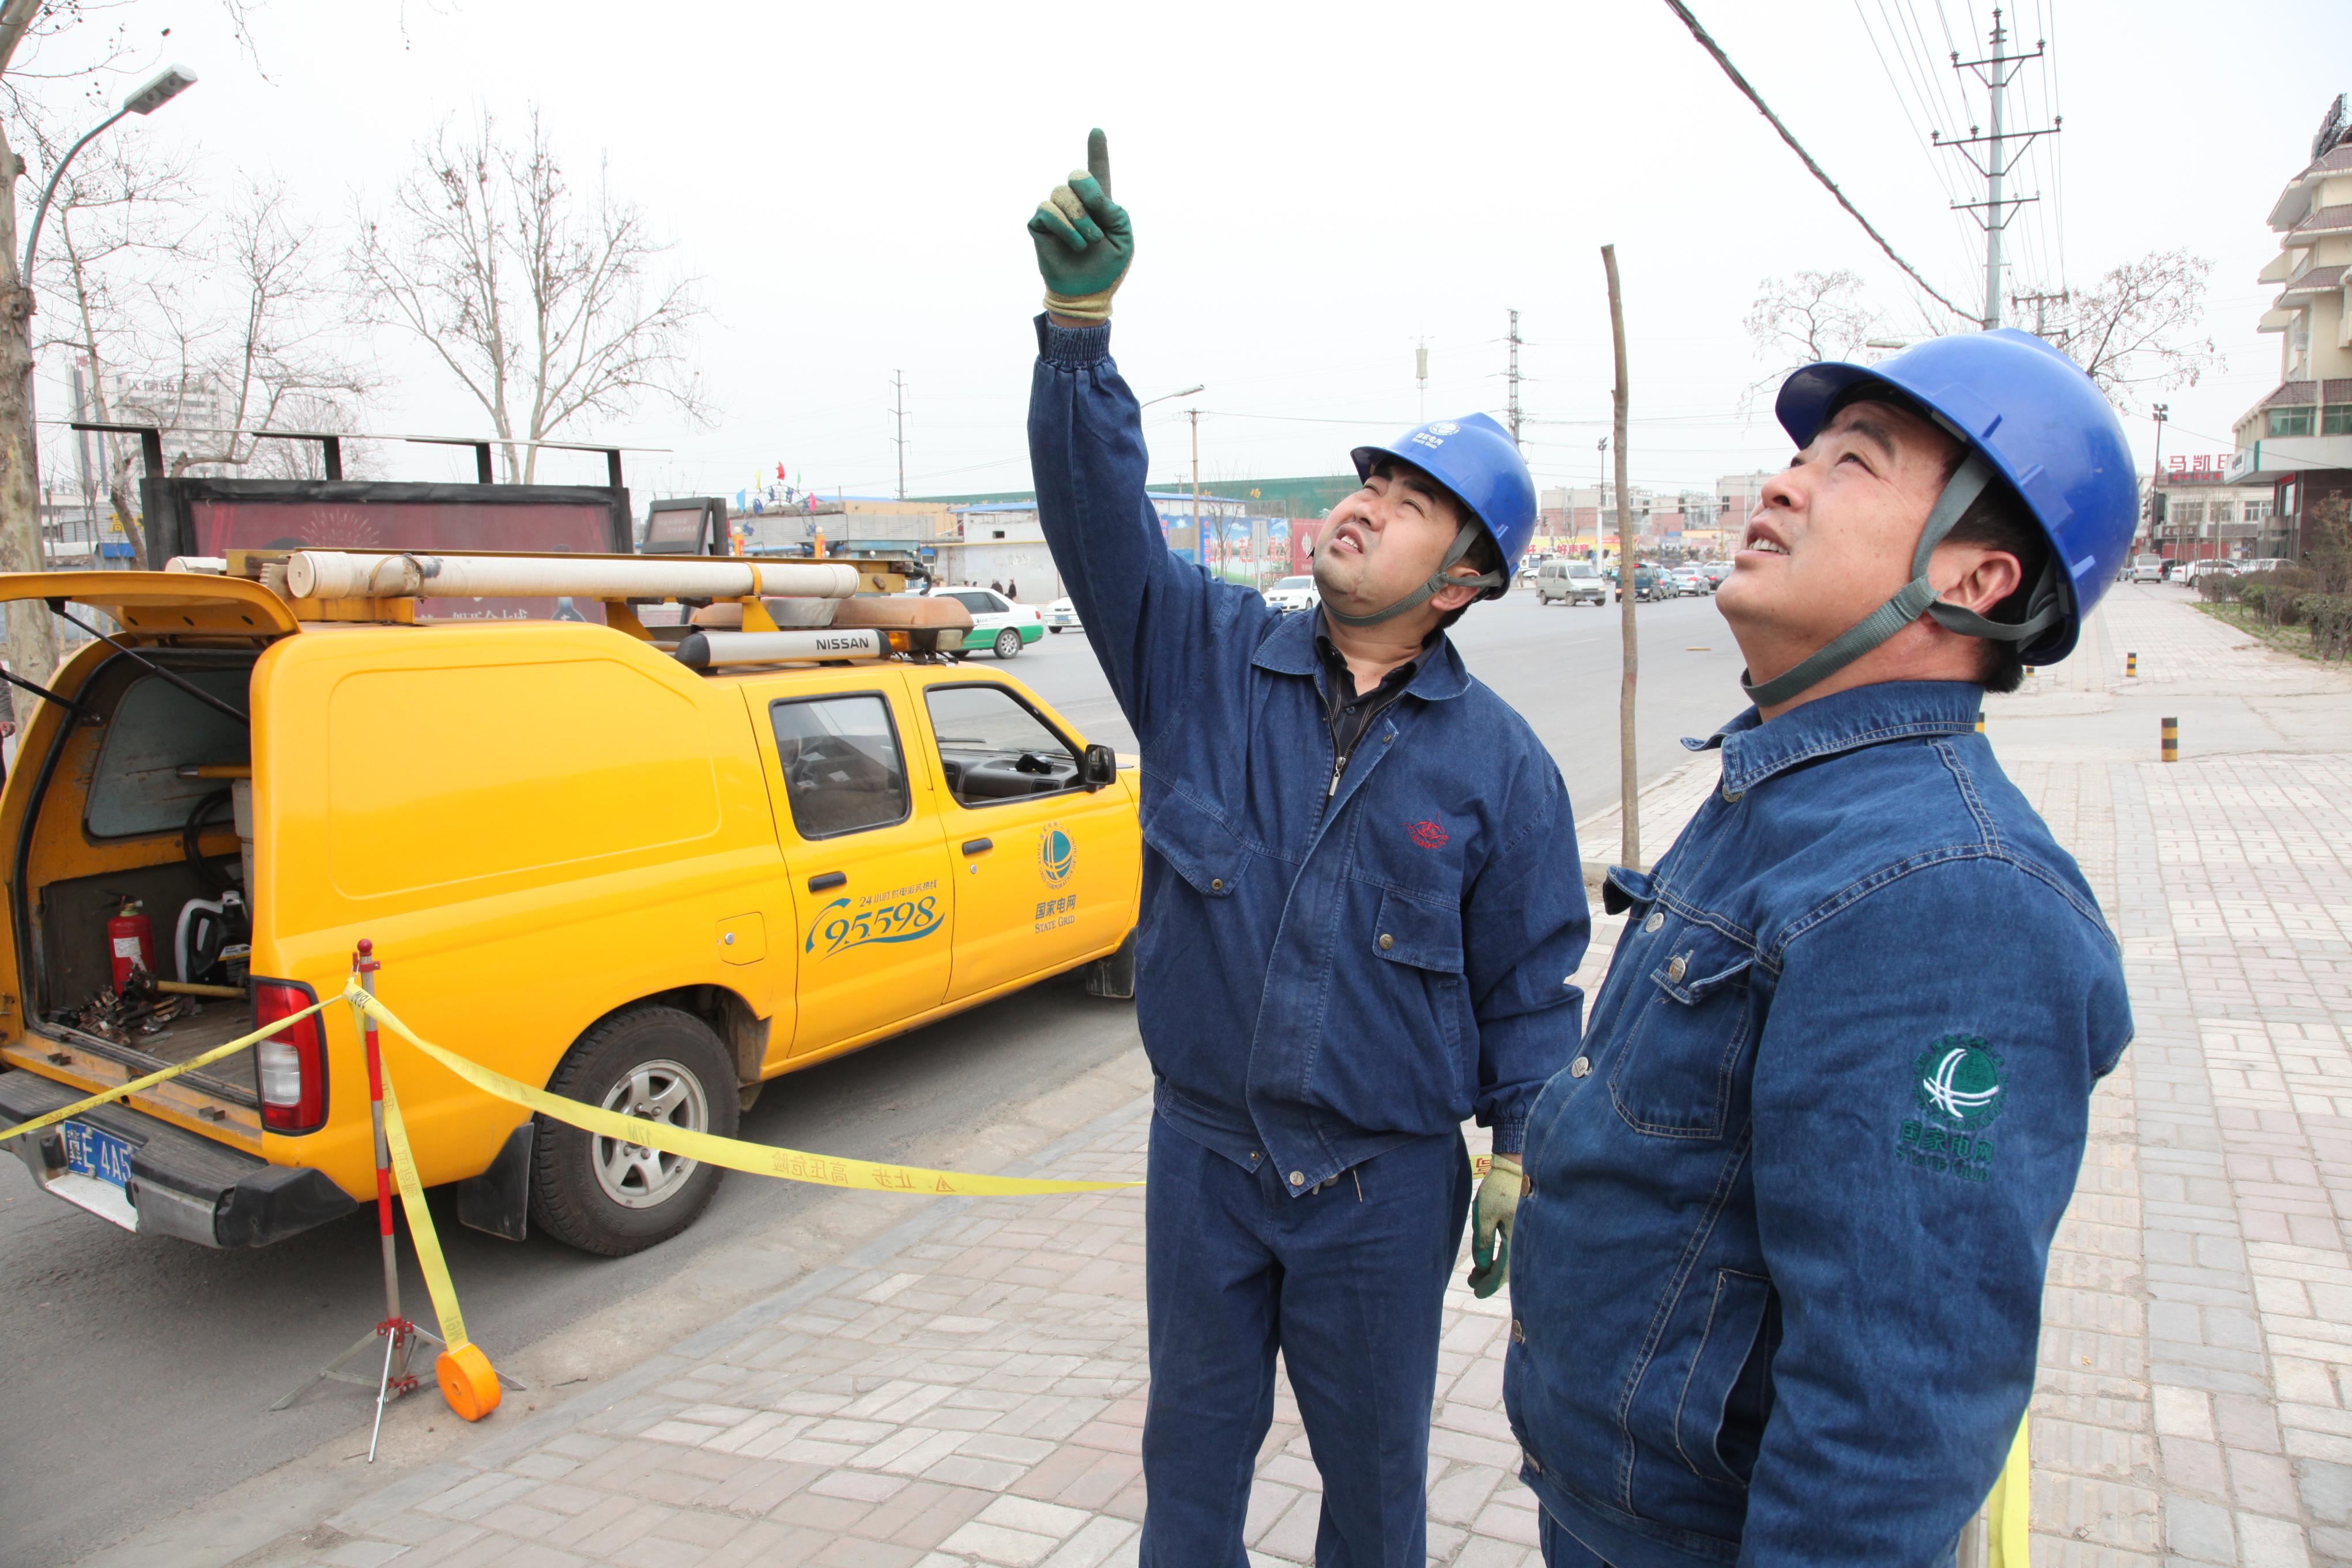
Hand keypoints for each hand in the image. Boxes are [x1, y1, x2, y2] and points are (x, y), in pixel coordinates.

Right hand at [1027, 128, 1131, 324]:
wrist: (1087, 293)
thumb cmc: (1108, 267)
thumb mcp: (1124, 238)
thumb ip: (1115, 211)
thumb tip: (1091, 196)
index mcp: (1098, 204)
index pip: (1097, 172)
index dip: (1097, 150)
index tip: (1097, 130)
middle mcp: (1075, 203)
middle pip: (1076, 176)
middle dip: (1089, 197)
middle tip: (1097, 230)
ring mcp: (1055, 212)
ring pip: (1060, 194)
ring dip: (1079, 219)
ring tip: (1086, 243)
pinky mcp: (1039, 224)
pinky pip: (1047, 211)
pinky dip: (1064, 227)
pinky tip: (1074, 245)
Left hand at [1467, 1153, 1523, 1298]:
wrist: (1515, 1167)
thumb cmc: (1499, 1189)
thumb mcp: (1485, 1214)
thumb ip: (1483, 1242)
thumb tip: (1482, 1267)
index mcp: (1517, 1239)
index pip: (1504, 1271)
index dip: (1489, 1284)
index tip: (1476, 1293)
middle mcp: (1526, 1239)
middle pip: (1509, 1269)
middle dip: (1489, 1278)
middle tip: (1472, 1283)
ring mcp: (1527, 1234)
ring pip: (1512, 1260)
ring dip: (1494, 1268)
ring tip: (1476, 1273)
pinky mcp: (1524, 1227)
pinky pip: (1514, 1250)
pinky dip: (1500, 1258)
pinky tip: (1488, 1259)